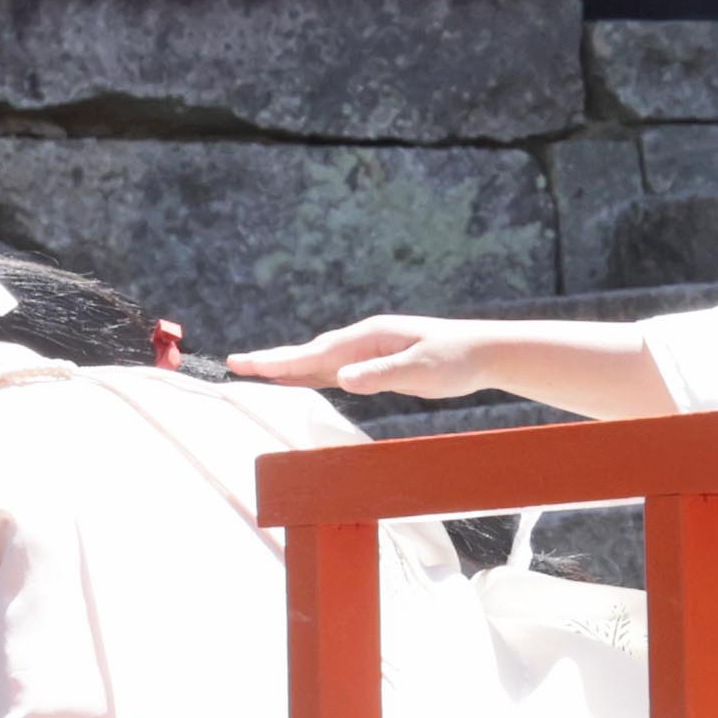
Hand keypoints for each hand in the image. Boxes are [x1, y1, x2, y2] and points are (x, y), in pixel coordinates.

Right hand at [229, 313, 494, 400]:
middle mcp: (362, 339)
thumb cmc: (456, 361)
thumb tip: (342, 378)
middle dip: (272, 360)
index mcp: (369, 337)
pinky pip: (333, 369)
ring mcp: (367, 350)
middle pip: (308, 353)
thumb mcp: (421, 370)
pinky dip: (309, 374)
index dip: (281, 362)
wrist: (483, 352)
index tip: (250, 365)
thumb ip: (381, 375)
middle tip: (234, 363)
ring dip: (286, 367)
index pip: (317, 353)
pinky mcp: (374, 363)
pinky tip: (296, 380)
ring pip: (317, 360)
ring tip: (253, 370)